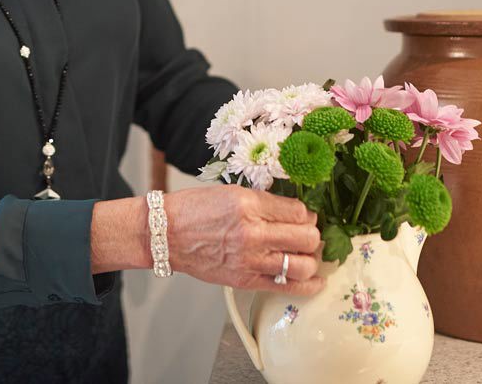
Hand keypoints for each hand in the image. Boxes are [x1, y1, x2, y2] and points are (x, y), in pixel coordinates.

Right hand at [161, 184, 324, 295]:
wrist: (166, 234)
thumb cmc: (194, 210)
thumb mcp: (231, 193)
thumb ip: (263, 202)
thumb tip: (293, 210)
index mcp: (249, 204)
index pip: (299, 211)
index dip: (307, 214)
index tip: (305, 216)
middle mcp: (253, 232)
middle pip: (306, 237)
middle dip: (313, 235)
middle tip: (308, 235)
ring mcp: (250, 260)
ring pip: (303, 265)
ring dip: (311, 259)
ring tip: (307, 255)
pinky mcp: (246, 280)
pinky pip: (288, 287)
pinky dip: (308, 284)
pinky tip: (315, 280)